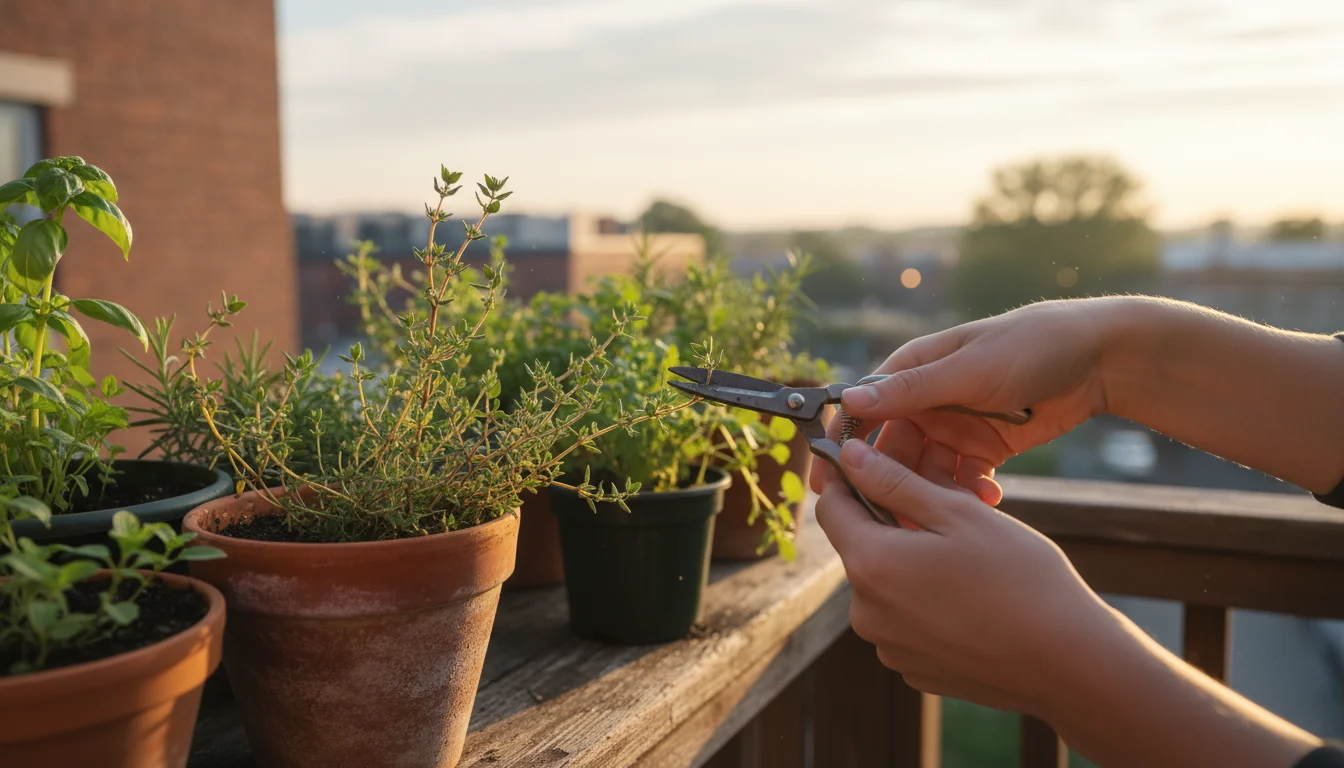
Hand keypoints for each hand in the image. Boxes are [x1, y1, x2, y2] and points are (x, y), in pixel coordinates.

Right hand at [811, 299, 1118, 499]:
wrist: (1099, 358)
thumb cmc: (1030, 346)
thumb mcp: (968, 370)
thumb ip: (911, 390)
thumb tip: (849, 401)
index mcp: (913, 371)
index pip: (864, 411)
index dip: (844, 446)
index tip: (828, 484)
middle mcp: (928, 400)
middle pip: (893, 450)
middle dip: (893, 483)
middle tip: (898, 514)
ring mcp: (956, 425)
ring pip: (927, 471)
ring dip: (936, 492)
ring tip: (954, 511)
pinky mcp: (985, 447)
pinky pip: (963, 478)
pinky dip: (970, 492)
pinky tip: (989, 498)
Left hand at [814, 438, 1119, 714]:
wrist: (1069, 664)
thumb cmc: (1020, 579)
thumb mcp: (958, 513)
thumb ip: (895, 483)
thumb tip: (847, 456)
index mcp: (871, 565)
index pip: (831, 508)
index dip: (850, 479)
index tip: (879, 463)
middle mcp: (866, 612)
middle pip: (860, 547)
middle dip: (892, 521)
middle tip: (944, 506)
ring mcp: (889, 647)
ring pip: (886, 584)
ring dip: (911, 562)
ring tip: (966, 555)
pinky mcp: (914, 669)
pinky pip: (906, 621)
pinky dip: (926, 601)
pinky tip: (971, 597)